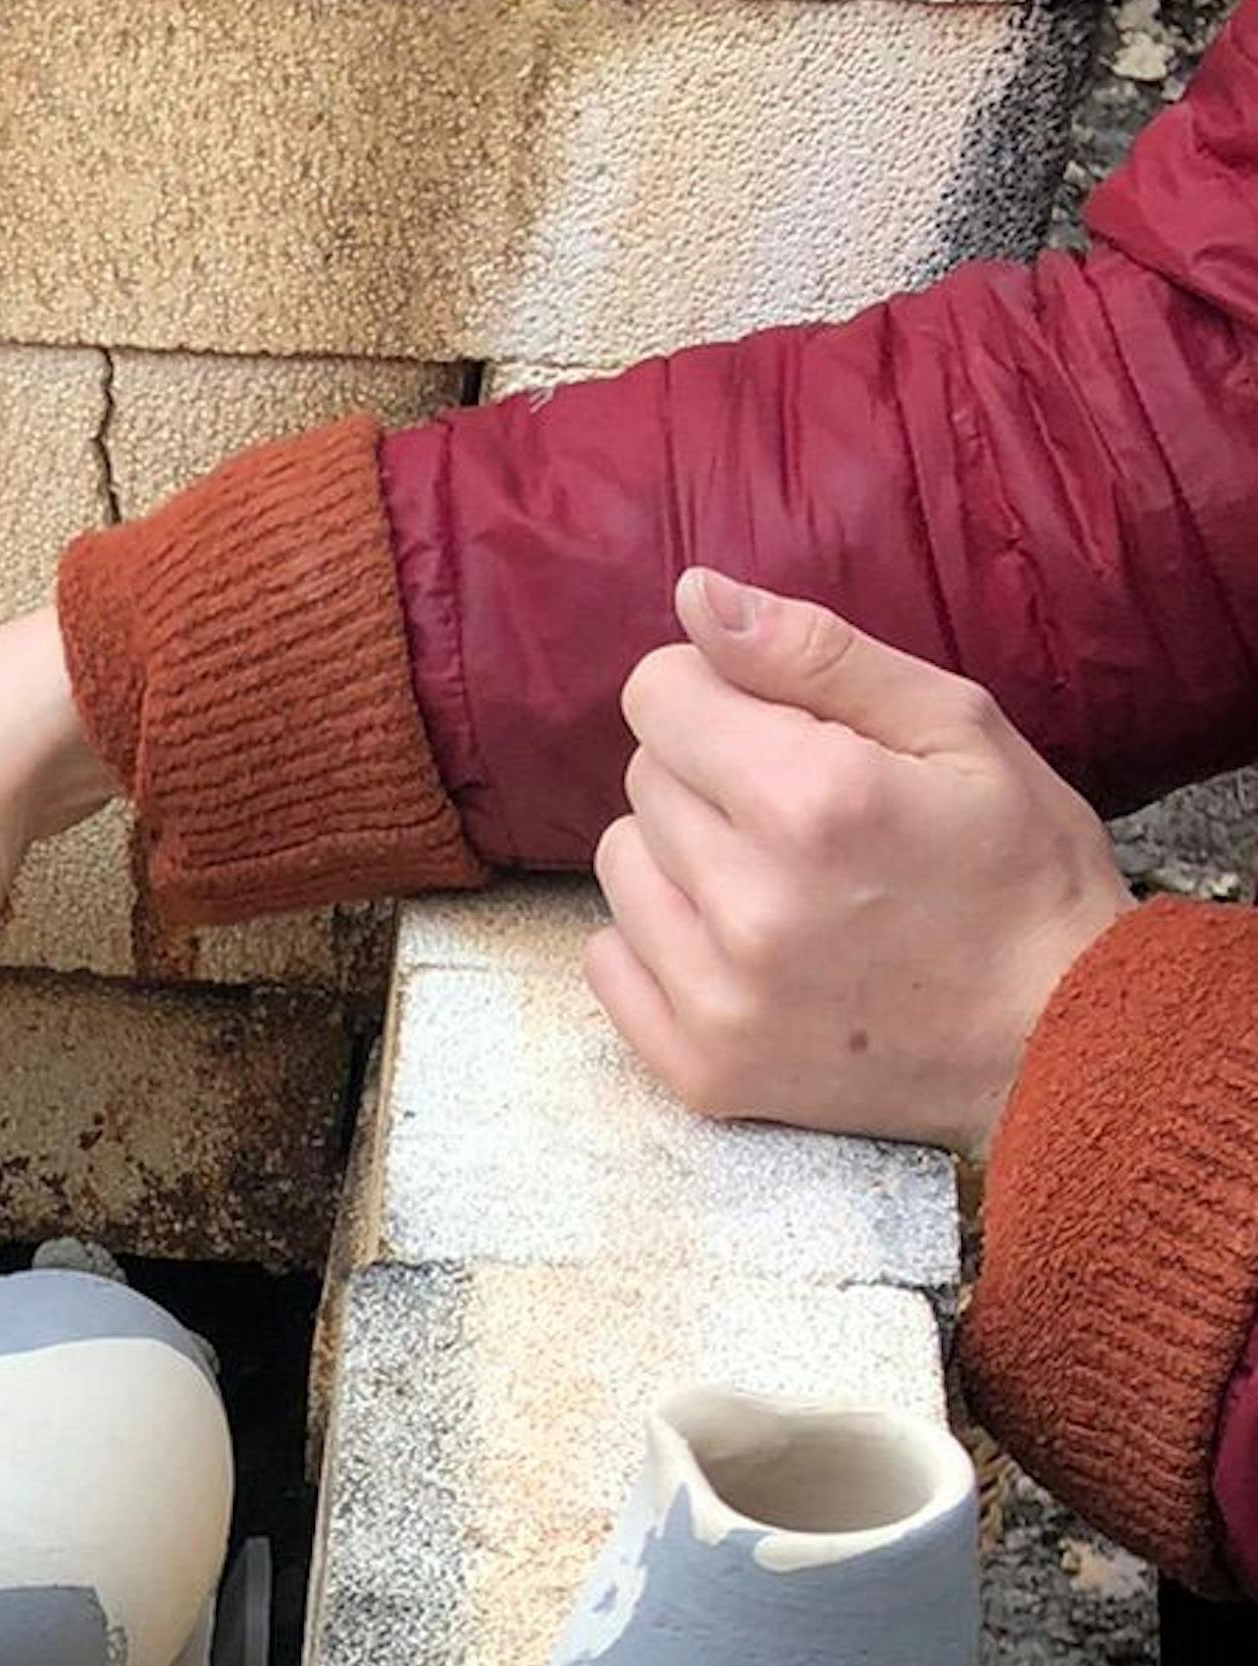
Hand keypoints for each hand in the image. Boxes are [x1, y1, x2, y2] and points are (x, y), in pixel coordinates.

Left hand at [589, 570, 1130, 1155]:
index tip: (773, 720)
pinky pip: (609, 961)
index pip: (660, 695)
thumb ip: (816, 653)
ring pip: (621, 863)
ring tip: (774, 876)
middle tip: (803, 810)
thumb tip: (695, 597)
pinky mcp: (702, 1068)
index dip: (713, 689)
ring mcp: (718, 998)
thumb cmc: (1021, 868)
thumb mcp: (955, 725)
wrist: (1056, 1038)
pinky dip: (659, 938)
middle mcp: (749, 903)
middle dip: (712, 770)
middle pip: (646, 776)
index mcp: (813, 799)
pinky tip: (739, 942)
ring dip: (681, 853)